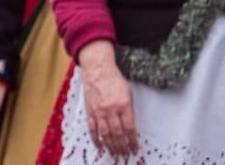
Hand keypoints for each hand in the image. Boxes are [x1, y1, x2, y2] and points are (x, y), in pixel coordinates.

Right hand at [78, 40, 137, 156]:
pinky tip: (100, 146)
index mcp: (124, 104)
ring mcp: (99, 110)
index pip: (130, 128)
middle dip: (122, 147)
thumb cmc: (114, 79)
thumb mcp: (128, 92)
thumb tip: (130, 126)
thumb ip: (129, 109)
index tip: (135, 149)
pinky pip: (92, 128)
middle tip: (125, 155)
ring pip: (105, 134)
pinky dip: (96, 139)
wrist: (97, 69)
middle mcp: (111, 109)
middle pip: (117, 134)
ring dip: (111, 146)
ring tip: (115, 154)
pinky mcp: (90, 110)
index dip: (133, 141)